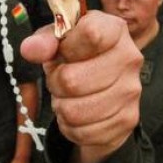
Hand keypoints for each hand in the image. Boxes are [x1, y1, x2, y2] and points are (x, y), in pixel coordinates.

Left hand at [21, 12, 140, 158]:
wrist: (102, 86)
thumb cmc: (79, 57)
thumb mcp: (58, 41)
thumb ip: (44, 41)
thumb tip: (31, 49)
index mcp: (114, 30)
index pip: (90, 34)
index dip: (66, 47)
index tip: (63, 51)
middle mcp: (129, 58)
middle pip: (71, 80)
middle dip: (56, 83)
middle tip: (60, 80)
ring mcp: (131, 91)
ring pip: (74, 111)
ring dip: (62, 107)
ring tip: (69, 97)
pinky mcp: (127, 119)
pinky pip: (83, 132)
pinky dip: (72, 127)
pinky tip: (79, 113)